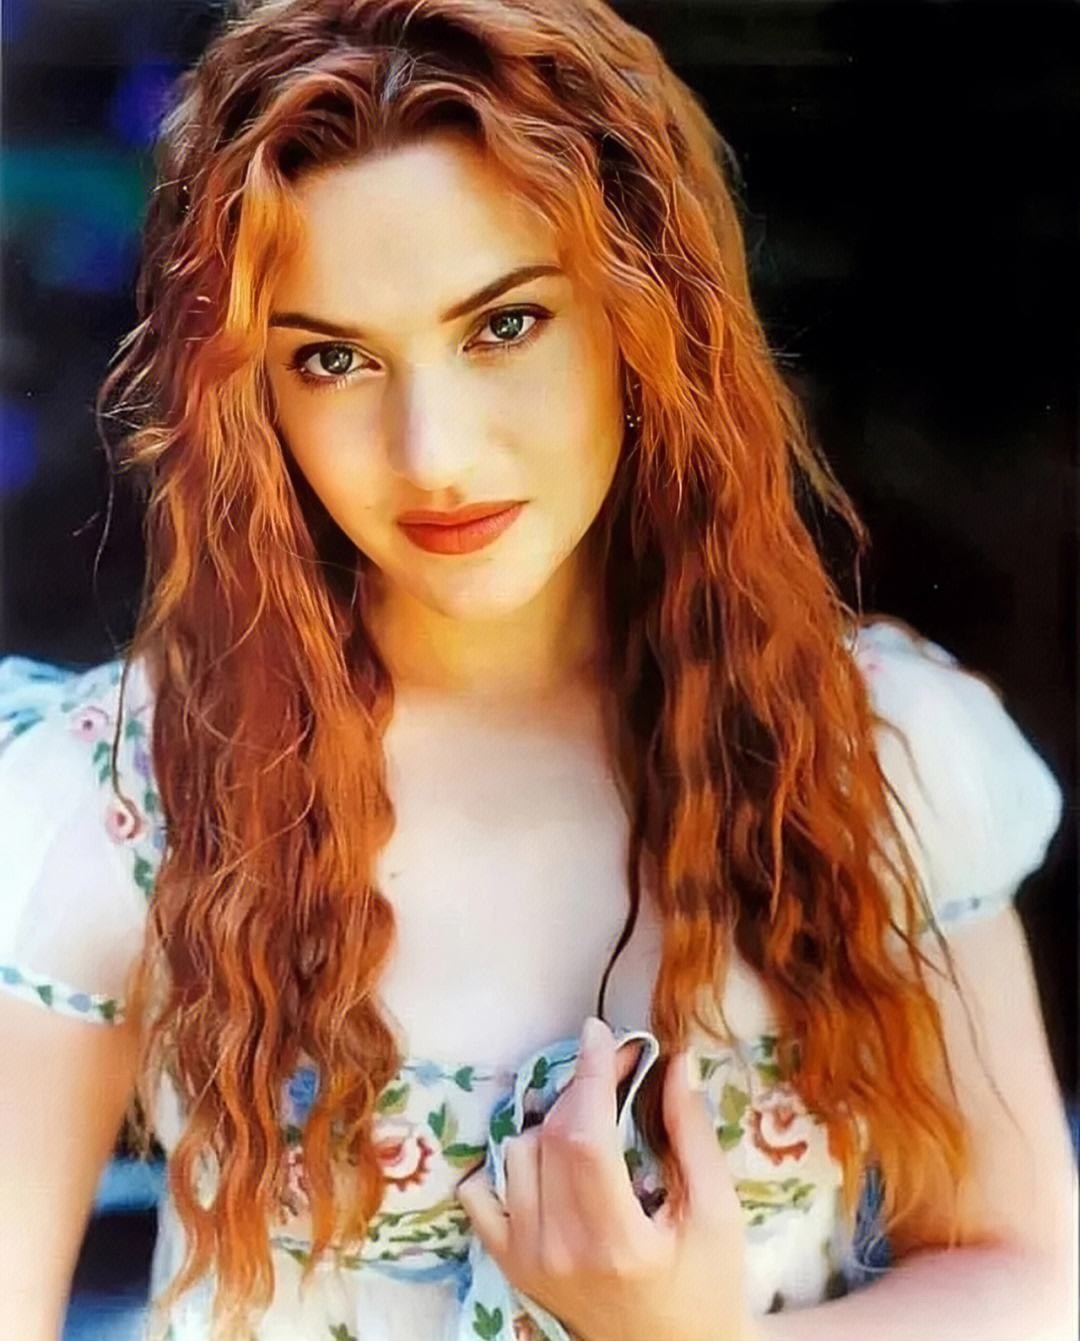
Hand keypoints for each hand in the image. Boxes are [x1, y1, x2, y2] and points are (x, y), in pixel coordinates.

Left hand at [457, 1017, 758, 1340]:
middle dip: (582, 1086)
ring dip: (551, 1121)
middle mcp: (561, 1251)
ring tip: (592, 1123)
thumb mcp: (718, 1211)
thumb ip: (691, 1133)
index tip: (601, 1034)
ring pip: (517, 1153)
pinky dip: (505, 1161)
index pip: (585, 1136)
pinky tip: (544, 1155)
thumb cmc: (705, 1284)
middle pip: (551, 1136)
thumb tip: (676, 1061)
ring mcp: (527, 1259)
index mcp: (617, 1241)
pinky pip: (481, 1191)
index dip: (590, 1075)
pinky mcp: (509, 1263)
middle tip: (615, 1067)